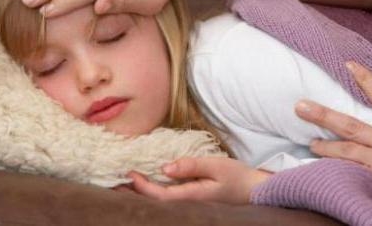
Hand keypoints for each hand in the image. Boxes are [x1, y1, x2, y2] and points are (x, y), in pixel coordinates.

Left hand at [126, 157, 270, 203]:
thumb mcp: (216, 165)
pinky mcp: (195, 201)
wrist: (256, 191)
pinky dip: (156, 192)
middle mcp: (189, 204)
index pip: (159, 195)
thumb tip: (165, 167)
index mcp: (192, 196)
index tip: (129, 173)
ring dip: (143, 193)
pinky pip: (170, 198)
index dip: (142, 186)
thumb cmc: (238, 177)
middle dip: (135, 194)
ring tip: (126, 185)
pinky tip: (150, 185)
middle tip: (115, 184)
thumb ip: (191, 166)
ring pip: (161, 201)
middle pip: (156, 202)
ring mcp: (192, 205)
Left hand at [295, 62, 371, 210]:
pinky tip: (321, 168)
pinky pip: (352, 171)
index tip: (348, 65)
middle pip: (352, 124)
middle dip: (325, 114)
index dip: (366, 80)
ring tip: (307, 141)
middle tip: (301, 105)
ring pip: (346, 147)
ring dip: (324, 143)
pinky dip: (336, 169)